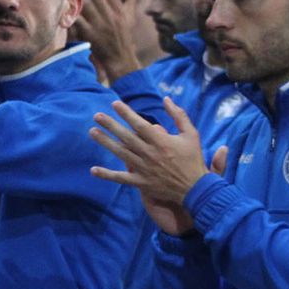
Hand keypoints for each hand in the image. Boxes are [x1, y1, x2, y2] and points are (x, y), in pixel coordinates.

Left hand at [75, 0, 145, 82]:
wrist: (121, 60)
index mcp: (120, 10)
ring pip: (86, 6)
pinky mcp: (92, 36)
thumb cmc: (124, 38)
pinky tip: (63, 6)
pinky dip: (71, 13)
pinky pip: (79, 21)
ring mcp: (101, 26)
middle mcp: (111, 16)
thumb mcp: (131, 18)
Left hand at [88, 98, 215, 234]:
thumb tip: (166, 99)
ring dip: (105, 143)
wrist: (195, 188)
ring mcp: (144, 169)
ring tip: (92, 132)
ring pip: (121, 153)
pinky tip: (93, 170)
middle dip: (111, 125)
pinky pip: (121, 178)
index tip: (114, 104)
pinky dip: (107, 175)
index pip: (139, 124)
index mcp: (161, 141)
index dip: (126, 113)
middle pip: (126, 137)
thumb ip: (179, 115)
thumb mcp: (191, 134)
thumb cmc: (193, 159)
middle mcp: (150, 154)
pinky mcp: (141, 182)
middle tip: (97, 116)